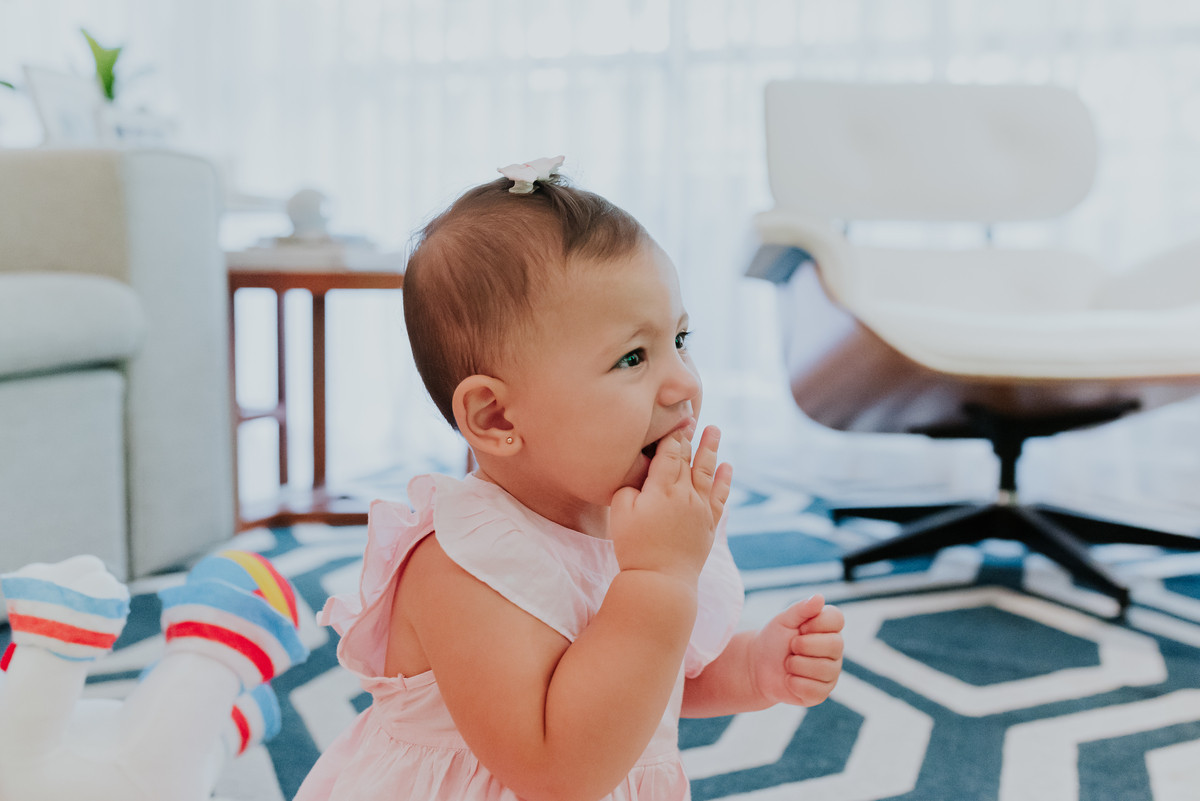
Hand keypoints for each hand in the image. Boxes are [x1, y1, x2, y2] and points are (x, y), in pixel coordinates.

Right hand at [609, 424, 732, 583]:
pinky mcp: (709, 525)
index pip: (670, 453)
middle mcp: (686, 494)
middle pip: (688, 459)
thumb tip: (639, 478)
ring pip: (707, 472)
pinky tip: (727, 467)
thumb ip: (627, 488)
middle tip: (693, 418)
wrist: (660, 580)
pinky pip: (719, 496)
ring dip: (711, 449)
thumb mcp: (619, 512)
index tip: (676, 418)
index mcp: (662, 488)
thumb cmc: (634, 546)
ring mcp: (700, 509)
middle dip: (690, 438)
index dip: (673, 435)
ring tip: (715, 430)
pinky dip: (724, 480)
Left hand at [748, 595, 843, 706]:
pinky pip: (814, 690)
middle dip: (803, 645)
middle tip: (791, 646)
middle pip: (835, 645)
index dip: (816, 623)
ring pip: (824, 669)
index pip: (837, 619)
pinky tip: (789, 679)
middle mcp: (835, 650)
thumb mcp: (783, 620)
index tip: (800, 627)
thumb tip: (820, 597)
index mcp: (828, 629)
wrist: (756, 666)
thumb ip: (801, 609)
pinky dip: (794, 683)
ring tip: (788, 663)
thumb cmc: (773, 639)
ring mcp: (831, 673)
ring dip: (795, 665)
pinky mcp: (822, 693)